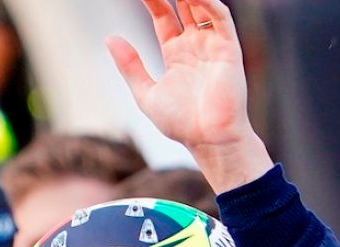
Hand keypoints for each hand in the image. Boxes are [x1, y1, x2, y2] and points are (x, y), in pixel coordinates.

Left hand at [107, 0, 271, 192]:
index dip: (152, 2)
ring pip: (202, 7)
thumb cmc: (181, 124)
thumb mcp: (146, 94)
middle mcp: (195, 46)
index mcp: (176, 55)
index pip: (164, 17)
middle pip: (183, 6)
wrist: (209, 139)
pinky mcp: (229, 49)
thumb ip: (130, 66)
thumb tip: (110, 38)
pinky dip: (208, 2)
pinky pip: (220, 18)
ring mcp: (213, 46)